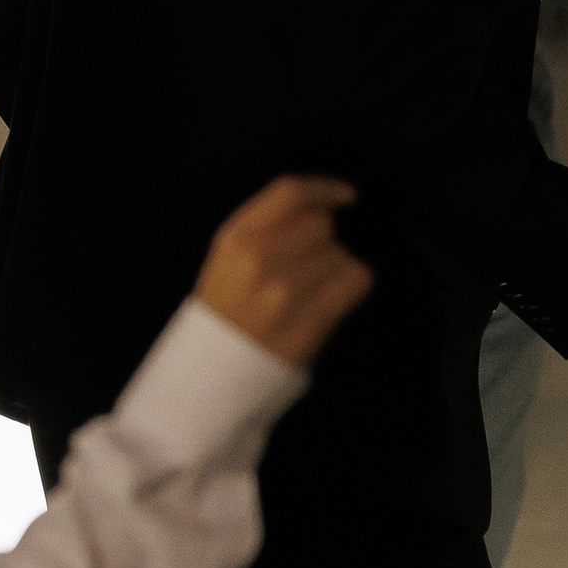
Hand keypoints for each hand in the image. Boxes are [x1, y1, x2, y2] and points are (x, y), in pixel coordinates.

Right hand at [192, 176, 372, 366]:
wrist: (210, 378)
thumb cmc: (226, 318)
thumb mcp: (227, 262)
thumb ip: (265, 229)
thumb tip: (323, 209)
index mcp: (234, 240)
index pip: (289, 193)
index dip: (324, 189)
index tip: (346, 196)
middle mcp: (257, 259)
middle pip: (321, 224)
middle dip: (324, 242)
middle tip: (309, 271)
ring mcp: (283, 291)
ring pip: (339, 254)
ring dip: (335, 269)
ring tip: (310, 294)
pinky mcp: (309, 320)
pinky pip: (356, 279)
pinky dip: (353, 285)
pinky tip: (334, 299)